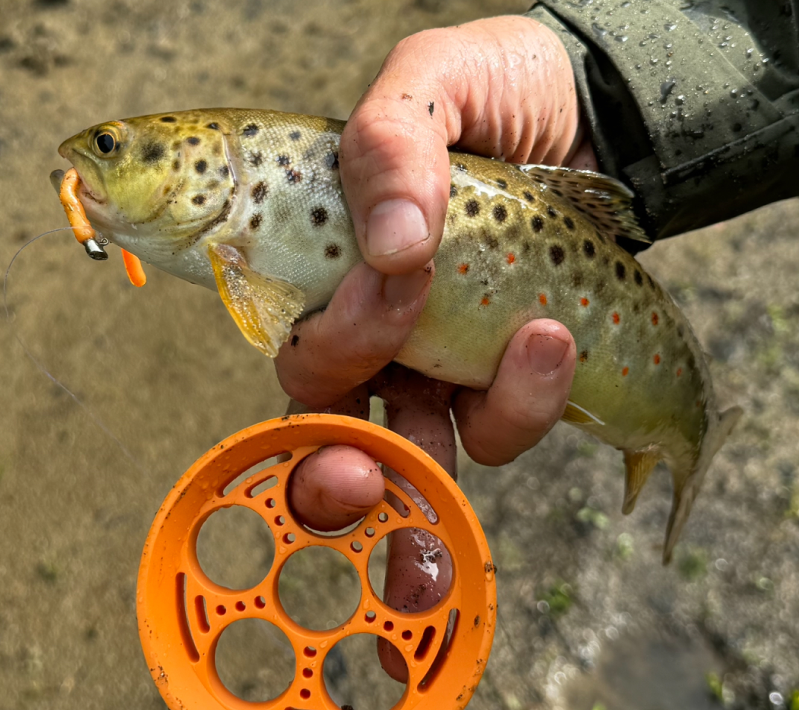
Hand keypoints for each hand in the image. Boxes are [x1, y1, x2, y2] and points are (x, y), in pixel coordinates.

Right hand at [275, 15, 587, 679]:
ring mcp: (440, 361)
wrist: (597, 114)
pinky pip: (499, 429)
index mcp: (334, 263)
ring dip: (479, 414)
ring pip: (424, 445)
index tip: (387, 287)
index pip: (289, 337)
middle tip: (404, 385)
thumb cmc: (501, 91)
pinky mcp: (501, 380)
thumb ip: (391, 141)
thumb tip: (393, 246)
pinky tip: (557, 335)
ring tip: (539, 332)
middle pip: (337, 418)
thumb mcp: (436, 84)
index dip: (321, 349)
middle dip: (357, 439)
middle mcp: (376, 326)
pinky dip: (530, 397)